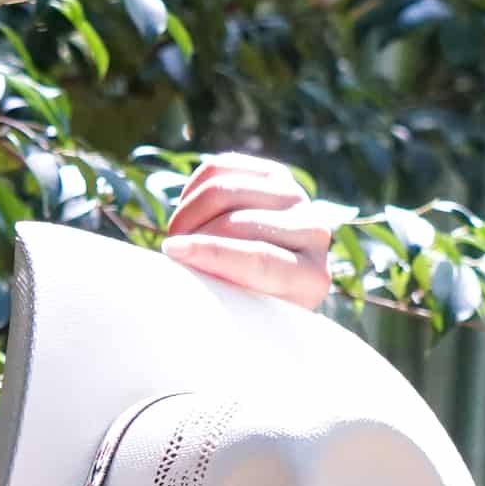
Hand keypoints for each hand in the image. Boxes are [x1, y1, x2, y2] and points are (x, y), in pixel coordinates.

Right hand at [157, 152, 336, 308]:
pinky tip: (189, 215)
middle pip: (237, 223)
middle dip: (192, 236)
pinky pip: (218, 168)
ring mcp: (295, 197)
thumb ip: (220, 300)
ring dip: (186, 214)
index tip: (172, 252)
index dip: (213, 253)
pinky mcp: (273, 173)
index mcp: (311, 279)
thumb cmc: (242, 311)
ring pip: (225, 190)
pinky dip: (191, 190)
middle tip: (170, 257)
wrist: (262, 285)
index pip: (260, 259)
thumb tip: (181, 263)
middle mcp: (315, 233)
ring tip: (177, 238)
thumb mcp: (236, 318)